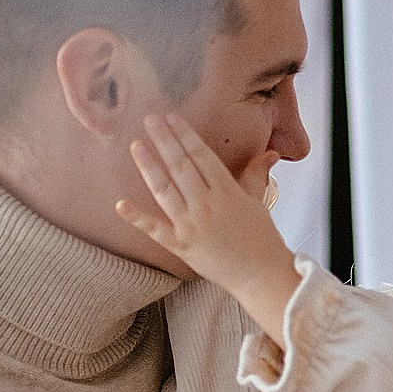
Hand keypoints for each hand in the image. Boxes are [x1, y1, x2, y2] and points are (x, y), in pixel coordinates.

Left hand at [116, 115, 300, 339]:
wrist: (260, 274)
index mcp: (227, 190)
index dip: (185, 135)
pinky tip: (120, 204)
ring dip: (149, 167)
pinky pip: (155, 230)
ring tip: (136, 146)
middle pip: (181, 166)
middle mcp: (207, 204)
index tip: (171, 117)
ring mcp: (191, 225)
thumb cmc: (261, 237)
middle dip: (164, 141)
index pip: (201, 155)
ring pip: (165, 191)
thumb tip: (272, 152)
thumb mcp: (258, 200)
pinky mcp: (180, 246)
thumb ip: (258, 173)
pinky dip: (137, 218)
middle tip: (149, 120)